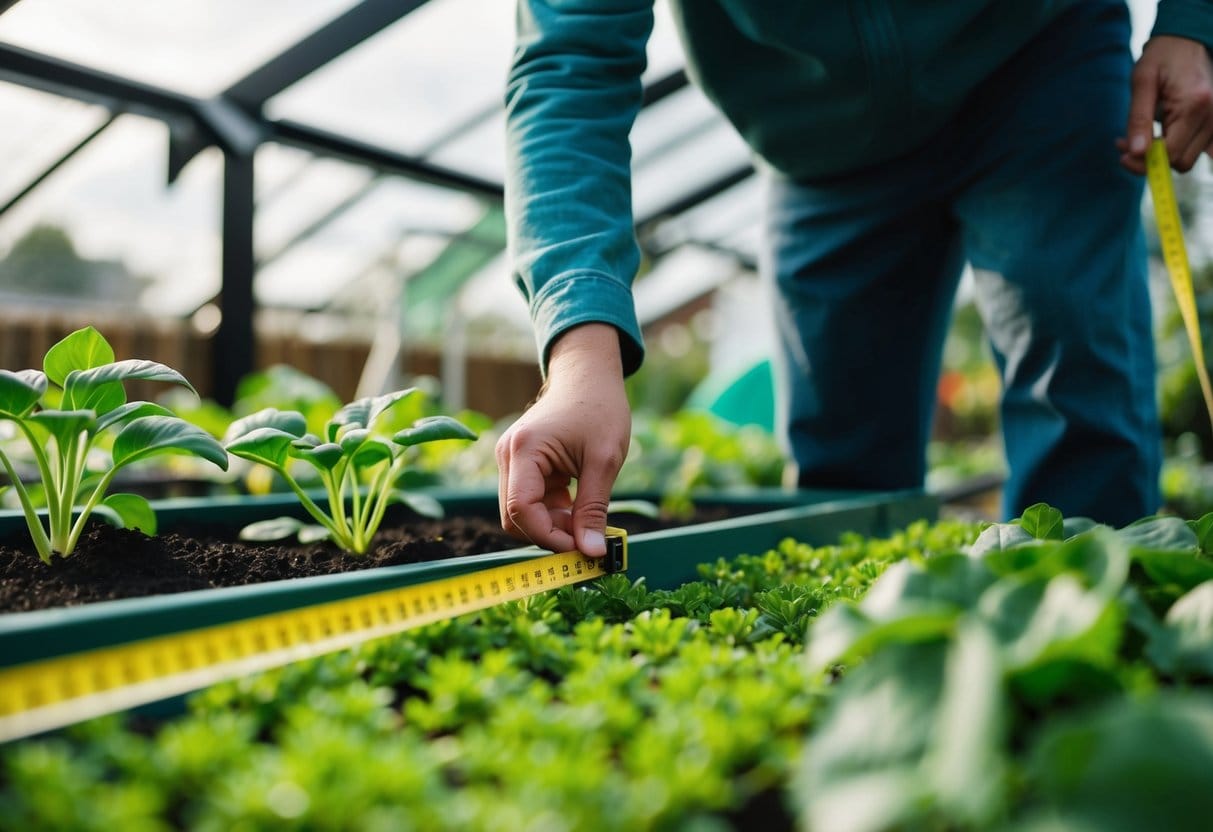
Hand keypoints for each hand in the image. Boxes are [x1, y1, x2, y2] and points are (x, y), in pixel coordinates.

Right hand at [496, 323, 630, 555]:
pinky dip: (552, 512)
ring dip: (552, 525)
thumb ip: (594, 509)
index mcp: (524, 450)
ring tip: (586, 519)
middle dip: (550, 533)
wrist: (589, 376)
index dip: (549, 536)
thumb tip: (593, 552)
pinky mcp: (520, 464)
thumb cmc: (600, 409)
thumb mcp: (604, 461)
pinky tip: (578, 508)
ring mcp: (511, 460)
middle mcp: (508, 455)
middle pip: (515, 516)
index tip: (581, 549)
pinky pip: (530, 501)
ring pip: (521, 512)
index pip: (521, 510)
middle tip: (587, 538)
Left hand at [1119, 35, 1212, 173]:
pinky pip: (1199, 150)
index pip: (1171, 154)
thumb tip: (1136, 153)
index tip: (1122, 155)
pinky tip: (1162, 138)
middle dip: (1151, 159)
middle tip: (1128, 144)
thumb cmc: (1162, 57)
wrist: (1186, 40)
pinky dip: (1178, 150)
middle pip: (1181, 162)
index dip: (1144, 161)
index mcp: (1195, 106)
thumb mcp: (1142, 83)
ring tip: (1142, 137)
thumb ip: (1138, 119)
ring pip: (1188, 159)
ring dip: (1163, 156)